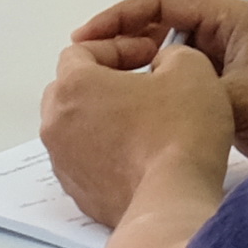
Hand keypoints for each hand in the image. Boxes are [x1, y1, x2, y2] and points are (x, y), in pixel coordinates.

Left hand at [42, 27, 233, 225]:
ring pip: (76, 128)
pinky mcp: (79, 194)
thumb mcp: (191, 68)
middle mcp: (57, 124)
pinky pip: (87, 162)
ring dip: (104, 119)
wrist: (173, 200)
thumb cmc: (178, 131)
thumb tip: (163, 65)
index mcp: (74, 86)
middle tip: (142, 85)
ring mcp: (64, 163)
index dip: (116, 47)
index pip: (80, 51)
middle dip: (103, 82)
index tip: (148, 55)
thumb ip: (172, 53)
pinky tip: (143, 155)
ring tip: (145, 123)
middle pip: (70, 90)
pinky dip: (108, 153)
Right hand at [68, 0, 247, 162]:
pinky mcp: (223, 91)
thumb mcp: (238, 96)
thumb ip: (192, 90)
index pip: (160, 3)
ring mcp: (223, 63)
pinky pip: (179, 84)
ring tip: (104, 92)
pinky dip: (156, 92)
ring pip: (166, 59)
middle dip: (122, 45)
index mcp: (228, 19)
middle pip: (159, 28)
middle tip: (88, 70)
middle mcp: (223, 35)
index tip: (86, 38)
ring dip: (137, 71)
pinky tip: (135, 112)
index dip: (119, 17)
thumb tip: (148, 93)